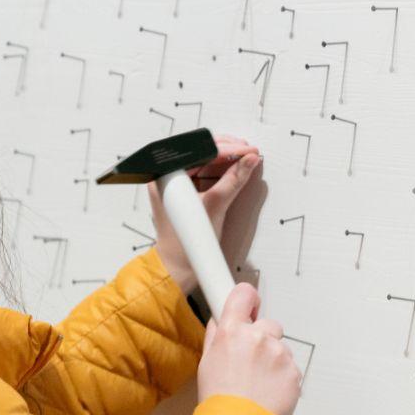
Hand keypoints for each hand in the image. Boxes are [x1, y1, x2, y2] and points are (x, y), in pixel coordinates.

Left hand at [150, 134, 260, 294]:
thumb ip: (234, 180)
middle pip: (202, 151)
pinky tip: (237, 168)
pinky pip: (204, 173)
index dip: (228, 148)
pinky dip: (222, 170)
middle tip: (249, 151)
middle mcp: (167, 175)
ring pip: (205, 161)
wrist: (178, 266)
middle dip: (228, 149)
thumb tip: (249, 160)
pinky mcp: (185, 191)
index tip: (247, 150)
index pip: (200, 150)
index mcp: (165, 174)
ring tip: (247, 157)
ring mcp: (176, 183)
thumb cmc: (186, 242)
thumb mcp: (215, 206)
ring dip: (227, 158)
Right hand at [197, 283, 301, 414]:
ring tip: (258, 384)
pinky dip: (282, 378)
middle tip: (250, 362)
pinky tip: (268, 392)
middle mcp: (258, 337)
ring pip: (280, 348)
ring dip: (273, 360)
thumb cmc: (219, 400)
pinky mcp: (294, 371)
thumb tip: (219, 322)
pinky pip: (290, 368)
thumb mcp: (207, 364)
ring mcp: (279, 354)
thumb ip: (215, 338)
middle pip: (268, 324)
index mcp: (232, 331)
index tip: (250, 306)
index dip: (247, 299)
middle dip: (262, 338)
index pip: (244, 294)